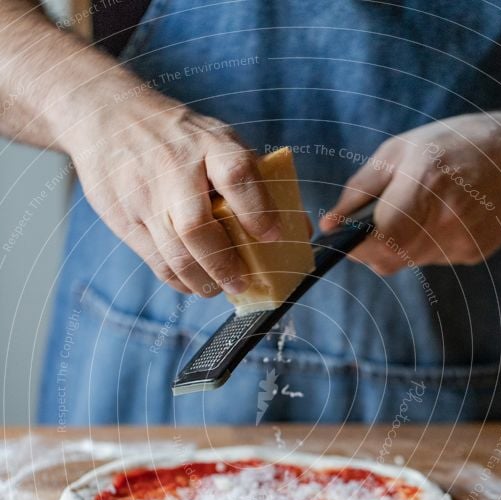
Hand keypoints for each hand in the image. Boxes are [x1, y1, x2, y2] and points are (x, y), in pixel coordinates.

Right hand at [63, 81, 280, 295]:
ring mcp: (144, 195)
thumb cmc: (178, 136)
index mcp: (207, 143)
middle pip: (196, 226)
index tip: (273, 236)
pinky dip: (179, 280)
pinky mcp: (123, 219)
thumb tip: (298, 228)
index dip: (257, 210)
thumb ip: (254, 180)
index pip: (236, 174)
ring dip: (203, 281)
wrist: (105, 113)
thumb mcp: (217, 140)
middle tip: (242, 282)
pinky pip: (156, 261)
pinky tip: (194, 282)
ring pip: (174, 253)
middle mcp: (174, 168)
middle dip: (224, 264)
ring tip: (220, 288)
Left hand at [320, 111, 500, 273]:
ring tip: (416, 210)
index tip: (342, 238)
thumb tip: (329, 224)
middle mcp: (446, 218)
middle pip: (388, 259)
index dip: (354, 246)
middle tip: (375, 222)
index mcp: (425, 183)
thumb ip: (361, 189)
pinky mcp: (473, 254)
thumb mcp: (400, 150)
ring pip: (407, 262)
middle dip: (371, 247)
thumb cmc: (455, 143)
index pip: (378, 238)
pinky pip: (431, 259)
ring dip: (398, 244)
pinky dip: (424, 244)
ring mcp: (462, 241)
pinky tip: (440, 217)